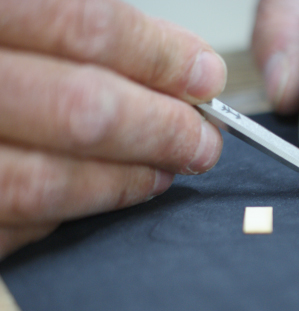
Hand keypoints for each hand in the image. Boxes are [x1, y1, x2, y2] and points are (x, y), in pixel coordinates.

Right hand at [0, 0, 226, 255]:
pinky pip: (6, 225)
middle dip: (160, 129)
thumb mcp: (11, 14)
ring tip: (164, 171)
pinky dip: (63, 214)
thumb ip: (78, 24)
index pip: (84, 24)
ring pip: (43, 181)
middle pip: (80, 109)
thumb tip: (178, 62)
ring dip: (122, 181)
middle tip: (202, 139)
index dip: (160, 56)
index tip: (203, 76)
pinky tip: (96, 196)